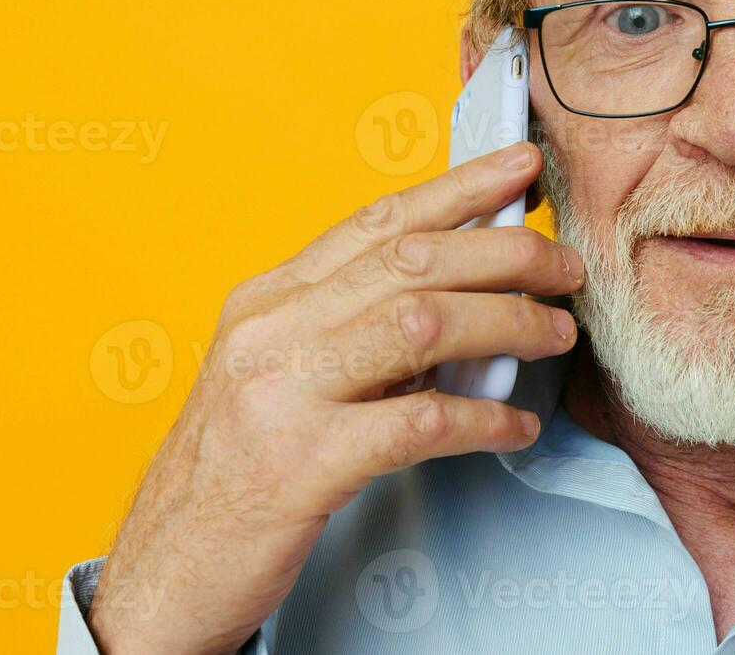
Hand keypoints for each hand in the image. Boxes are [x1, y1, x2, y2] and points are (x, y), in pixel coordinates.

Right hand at [85, 141, 582, 654]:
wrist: (168, 568)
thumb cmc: (239, 467)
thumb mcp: (281, 373)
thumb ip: (351, 326)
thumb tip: (463, 292)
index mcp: (267, 299)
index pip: (377, 222)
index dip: (458, 188)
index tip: (520, 167)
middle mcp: (270, 331)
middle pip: (412, 262)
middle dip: (506, 254)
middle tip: (567, 267)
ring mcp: (282, 394)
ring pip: (423, 325)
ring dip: (509, 325)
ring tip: (557, 336)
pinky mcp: (304, 463)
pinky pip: (419, 422)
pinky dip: (482, 419)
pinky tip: (515, 426)